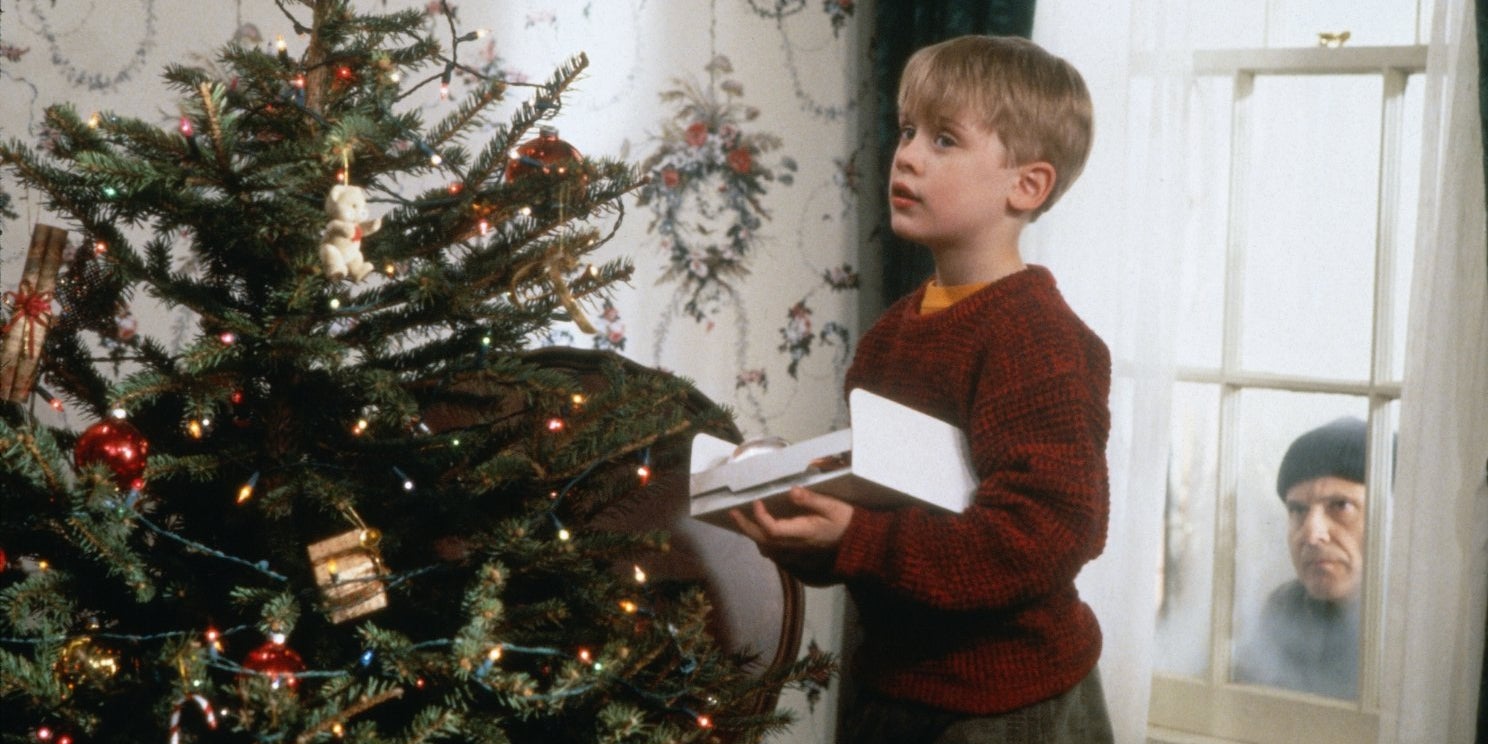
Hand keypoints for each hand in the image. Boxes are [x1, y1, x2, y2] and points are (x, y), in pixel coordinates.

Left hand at [729, 486, 852, 555]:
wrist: (856, 543)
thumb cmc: (845, 521)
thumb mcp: (833, 506)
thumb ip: (811, 500)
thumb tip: (792, 490)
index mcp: (803, 532)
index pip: (773, 529)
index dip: (760, 517)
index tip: (756, 501)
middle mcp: (795, 545)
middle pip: (763, 540)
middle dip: (746, 526)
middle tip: (732, 512)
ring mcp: (795, 552)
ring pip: (766, 546)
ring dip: (751, 534)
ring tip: (741, 520)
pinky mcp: (797, 554)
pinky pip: (773, 551)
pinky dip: (762, 541)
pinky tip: (758, 532)